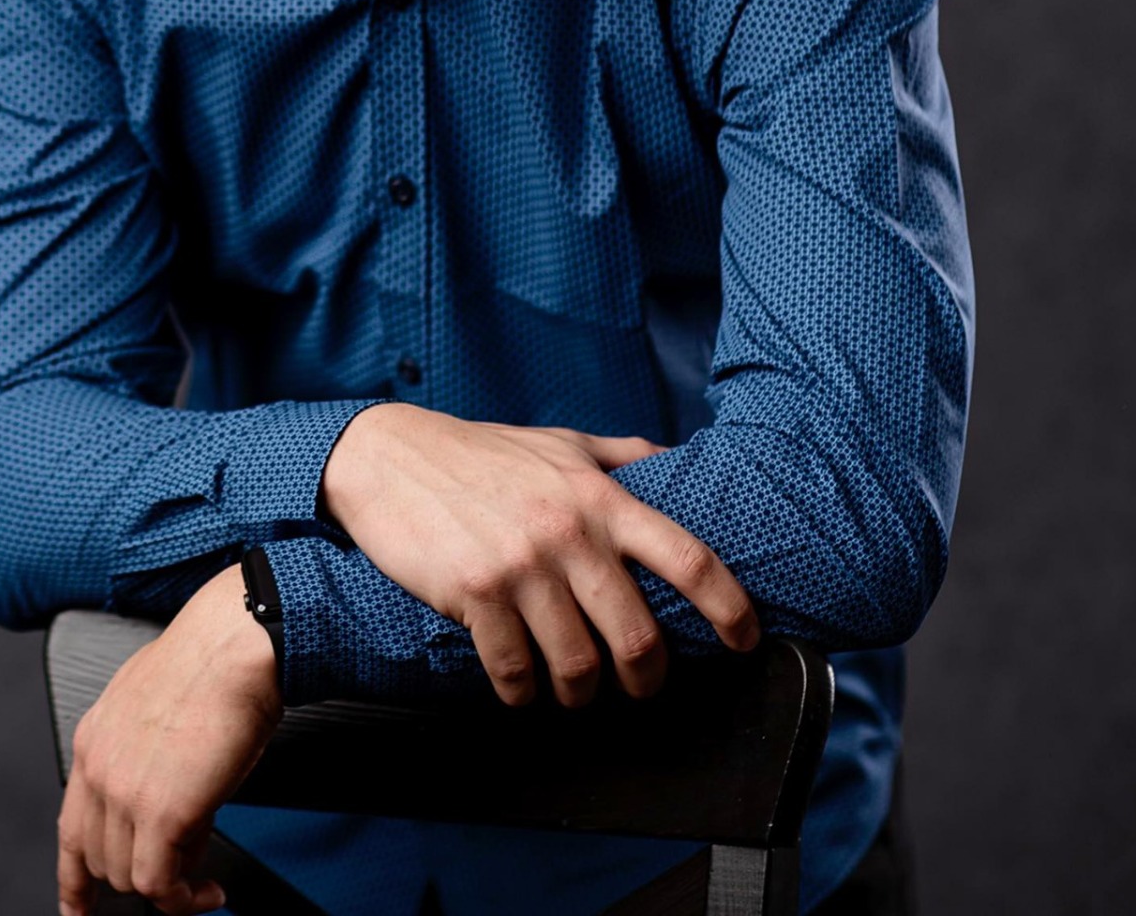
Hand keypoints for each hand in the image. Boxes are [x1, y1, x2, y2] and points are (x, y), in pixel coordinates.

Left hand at [57, 564, 281, 915]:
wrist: (234, 643)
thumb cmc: (212, 659)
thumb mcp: (156, 704)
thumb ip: (145, 755)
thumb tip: (170, 800)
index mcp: (93, 740)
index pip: (70, 830)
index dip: (75, 881)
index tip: (79, 908)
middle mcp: (98, 769)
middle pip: (99, 860)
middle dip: (140, 873)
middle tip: (182, 866)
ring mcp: (124, 794)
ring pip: (128, 878)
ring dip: (168, 884)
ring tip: (203, 869)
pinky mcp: (162, 813)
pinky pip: (160, 887)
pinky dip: (186, 902)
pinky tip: (209, 892)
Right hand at [320, 405, 759, 707]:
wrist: (389, 455)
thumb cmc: (482, 452)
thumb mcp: (560, 442)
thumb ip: (620, 458)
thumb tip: (676, 464)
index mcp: (599, 496)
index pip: (687, 556)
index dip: (729, 607)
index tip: (746, 640)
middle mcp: (568, 532)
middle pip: (637, 637)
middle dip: (646, 677)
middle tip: (639, 683)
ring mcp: (521, 566)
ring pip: (579, 667)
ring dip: (582, 694)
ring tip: (575, 690)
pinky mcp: (474, 595)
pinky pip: (515, 673)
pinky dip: (523, 692)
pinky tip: (521, 684)